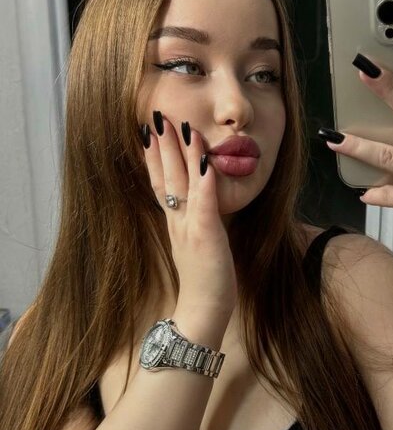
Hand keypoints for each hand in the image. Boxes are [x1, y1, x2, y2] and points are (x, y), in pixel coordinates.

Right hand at [141, 112, 237, 313]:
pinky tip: (206, 161)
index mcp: (175, 223)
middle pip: (166, 177)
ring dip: (180, 154)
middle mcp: (178, 222)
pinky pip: (204, 204)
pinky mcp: (205, 237)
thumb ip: (194, 222)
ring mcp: (189, 228)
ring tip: (177, 126)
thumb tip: (198, 203)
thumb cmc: (205, 280)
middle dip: (161, 146)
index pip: (161, 183)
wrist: (202, 312)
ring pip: (182, 184)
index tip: (149, 132)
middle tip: (155, 117)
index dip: (154, 157)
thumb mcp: (196, 244)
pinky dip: (204, 182)